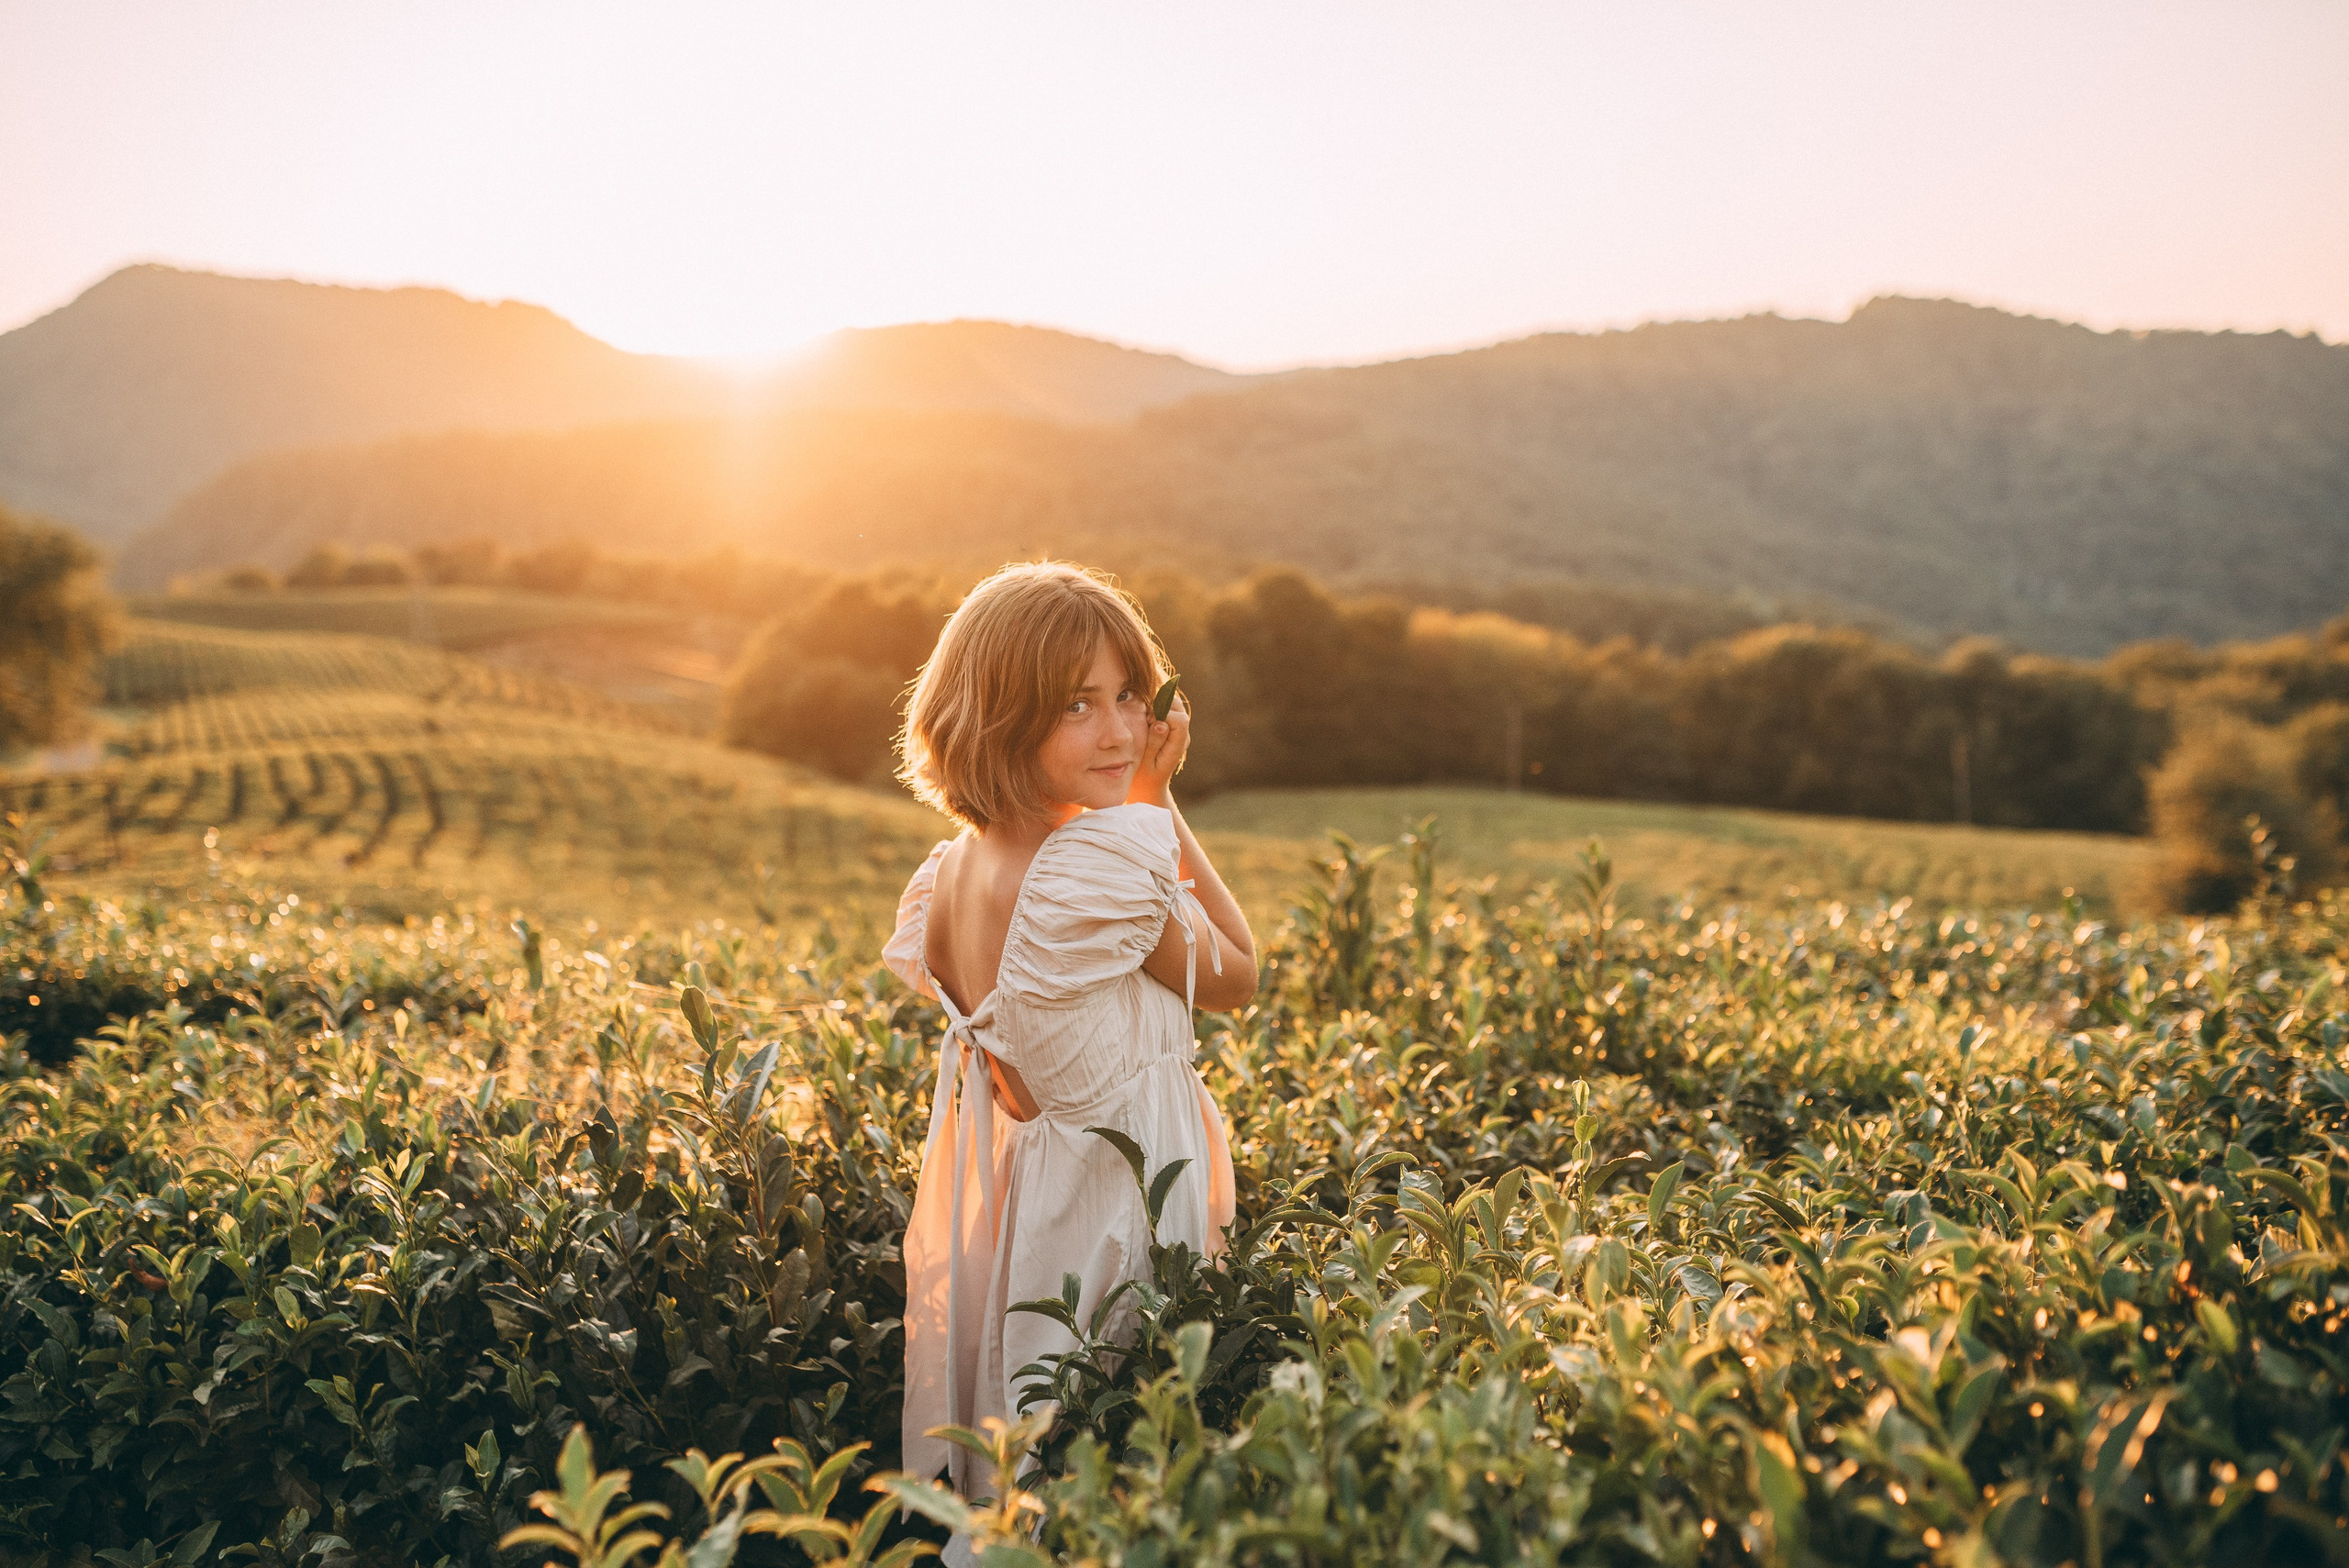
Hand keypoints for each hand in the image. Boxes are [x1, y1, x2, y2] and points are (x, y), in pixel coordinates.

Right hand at [1128, 692, 1188, 806]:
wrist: (1148, 784)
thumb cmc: (1142, 775)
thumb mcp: (1144, 762)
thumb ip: (1154, 743)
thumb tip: (1161, 723)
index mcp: (1178, 746)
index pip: (1179, 720)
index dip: (1163, 713)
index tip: (1146, 719)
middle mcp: (1183, 736)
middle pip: (1179, 707)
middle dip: (1160, 704)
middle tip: (1144, 717)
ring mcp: (1179, 731)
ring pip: (1174, 704)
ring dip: (1158, 703)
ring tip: (1143, 717)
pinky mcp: (1172, 727)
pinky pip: (1168, 708)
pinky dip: (1156, 705)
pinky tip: (1144, 716)